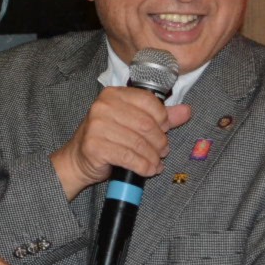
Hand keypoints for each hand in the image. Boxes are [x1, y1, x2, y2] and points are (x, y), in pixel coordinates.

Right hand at [50, 86, 191, 200]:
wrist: (77, 159)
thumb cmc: (107, 139)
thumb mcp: (133, 123)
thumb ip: (160, 116)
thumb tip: (186, 111)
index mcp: (113, 94)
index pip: (149, 102)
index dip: (163, 119)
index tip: (165, 130)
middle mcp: (103, 107)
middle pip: (147, 124)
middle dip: (160, 142)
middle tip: (162, 151)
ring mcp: (97, 126)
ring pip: (140, 143)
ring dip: (153, 157)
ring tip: (155, 162)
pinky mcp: (95, 146)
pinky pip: (129, 157)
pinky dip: (143, 166)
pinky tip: (147, 169)